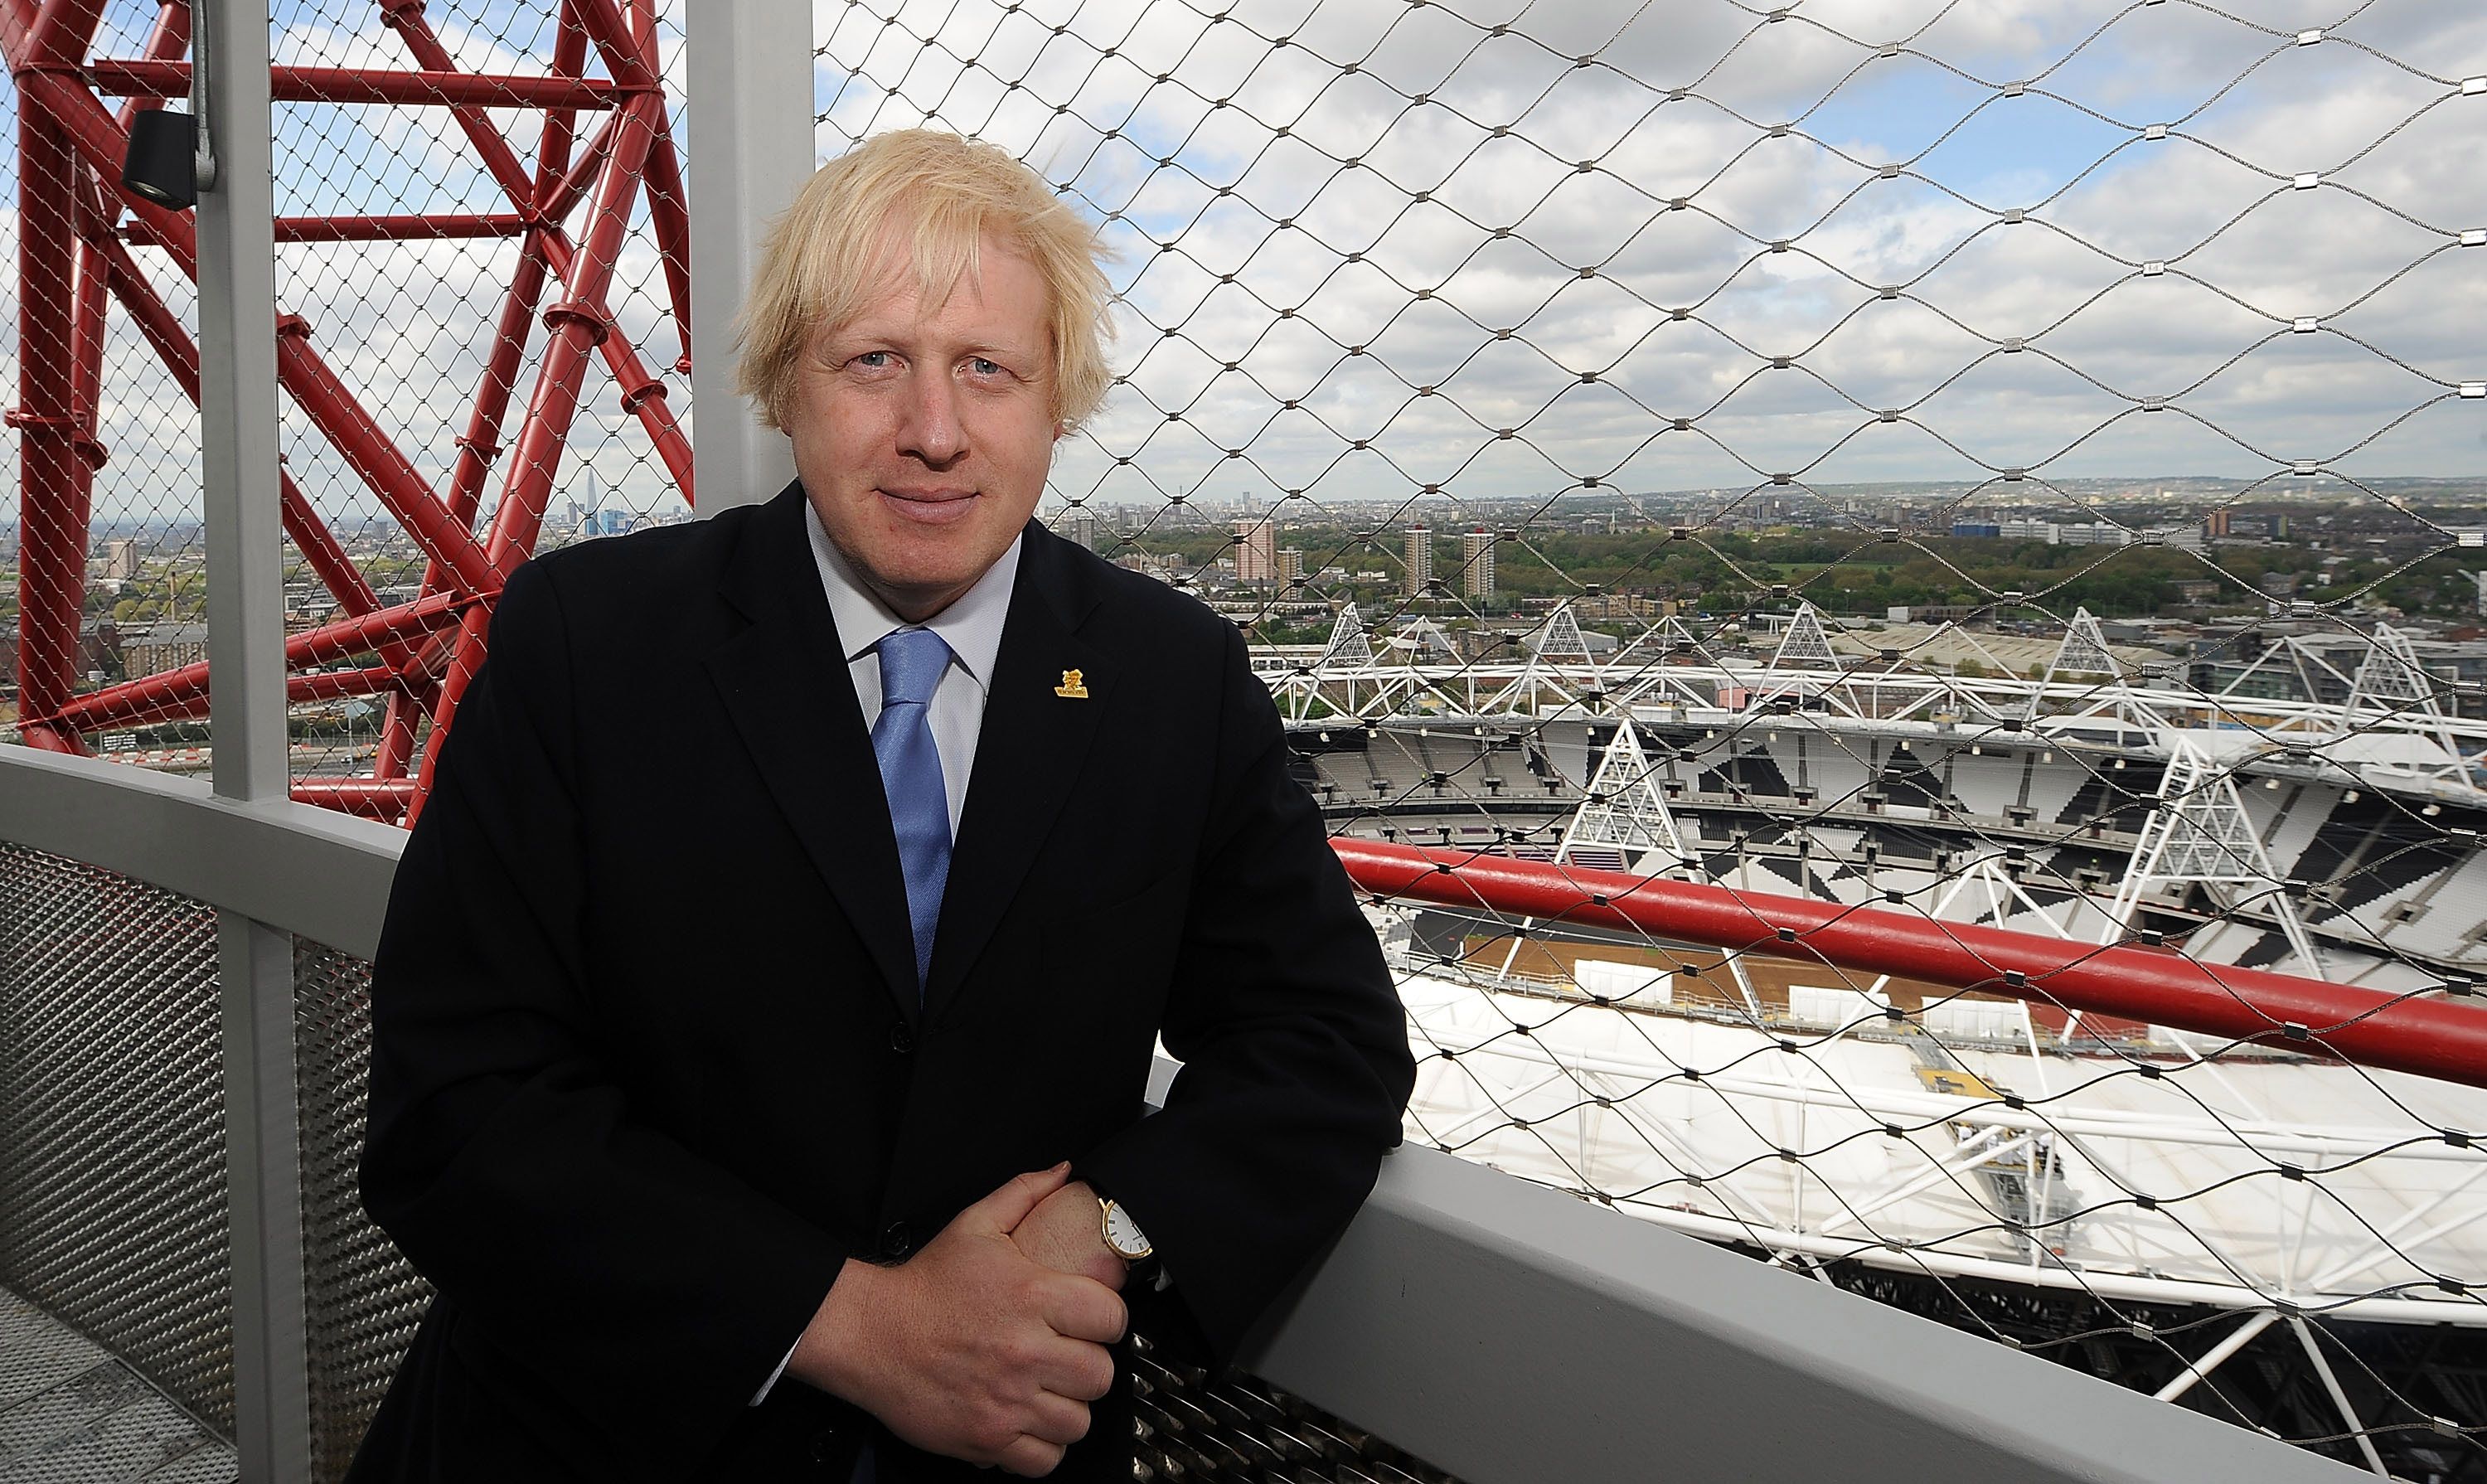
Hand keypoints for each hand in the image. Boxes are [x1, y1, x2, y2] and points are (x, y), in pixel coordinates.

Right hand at [790, 1163, 1126, 1476]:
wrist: (869, 1334)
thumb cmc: (925, 1285)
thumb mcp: (975, 1225)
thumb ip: (1024, 1193)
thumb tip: (1063, 1170)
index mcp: (1032, 1296)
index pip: (1112, 1318)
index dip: (1106, 1320)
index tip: (1089, 1322)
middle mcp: (1025, 1351)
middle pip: (1100, 1375)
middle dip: (1089, 1366)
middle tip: (1067, 1358)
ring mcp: (1007, 1400)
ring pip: (1079, 1421)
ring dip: (1068, 1407)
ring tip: (1048, 1391)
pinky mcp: (987, 1439)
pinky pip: (1046, 1459)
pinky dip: (1043, 1447)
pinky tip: (1028, 1421)